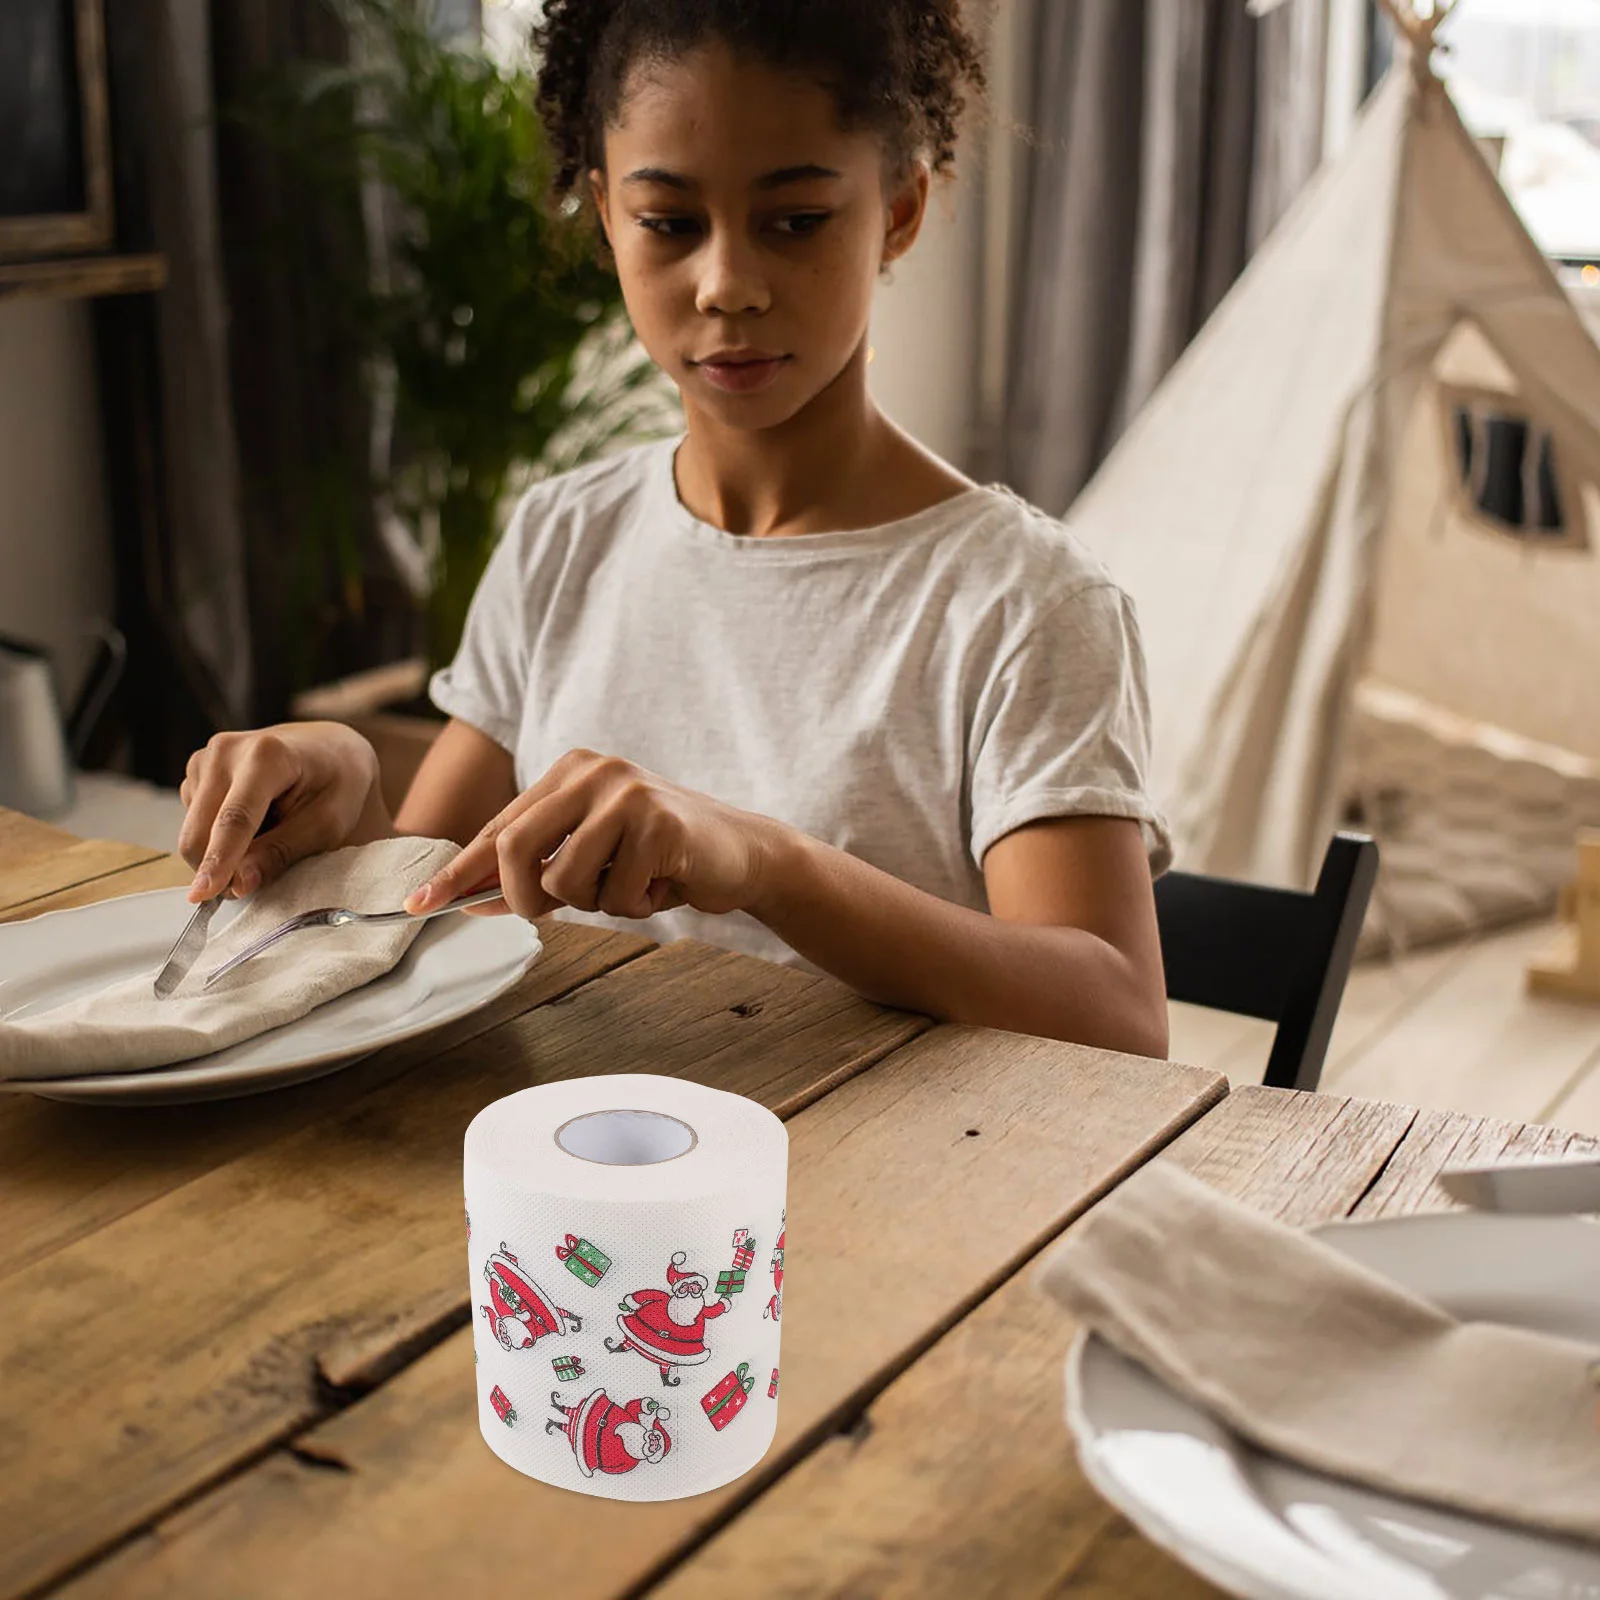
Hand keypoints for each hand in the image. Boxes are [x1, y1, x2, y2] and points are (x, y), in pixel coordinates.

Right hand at [176, 722, 382, 902]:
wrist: (330, 748)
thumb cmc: (338, 782)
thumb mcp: (328, 823)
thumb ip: (282, 852)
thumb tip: (239, 883)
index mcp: (267, 755)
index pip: (235, 819)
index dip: (218, 860)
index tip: (203, 894)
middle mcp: (227, 751)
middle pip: (200, 829)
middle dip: (216, 868)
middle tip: (248, 885)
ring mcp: (207, 757)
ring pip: (192, 829)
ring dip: (221, 850)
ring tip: (267, 834)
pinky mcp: (196, 769)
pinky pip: (193, 820)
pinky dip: (218, 834)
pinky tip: (252, 821)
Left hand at [403, 749, 781, 921]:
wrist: (740, 852)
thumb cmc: (660, 856)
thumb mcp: (590, 856)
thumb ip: (535, 870)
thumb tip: (469, 900)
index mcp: (569, 771)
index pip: (499, 826)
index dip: (458, 869)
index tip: (419, 902)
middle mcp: (593, 770)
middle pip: (514, 848)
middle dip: (525, 897)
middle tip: (555, 909)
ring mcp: (627, 793)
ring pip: (563, 880)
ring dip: (595, 902)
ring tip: (630, 883)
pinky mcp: (659, 824)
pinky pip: (614, 895)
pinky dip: (635, 905)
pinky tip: (661, 883)